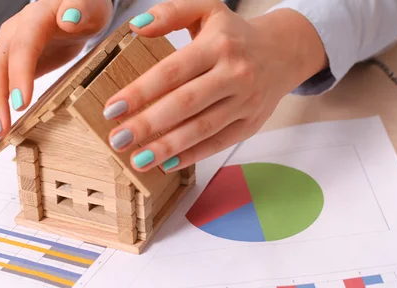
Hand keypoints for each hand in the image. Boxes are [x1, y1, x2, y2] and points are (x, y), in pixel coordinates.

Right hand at [0, 0, 112, 146]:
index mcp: (34, 19)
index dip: (20, 74)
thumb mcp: (89, 5)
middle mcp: (13, 34)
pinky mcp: (8, 68)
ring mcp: (7, 51)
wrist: (75, 11)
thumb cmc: (84, 9)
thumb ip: (81, 8)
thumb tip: (70, 17)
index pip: (23, 46)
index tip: (21, 103)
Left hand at [103, 0, 326, 171]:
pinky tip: (167, 164)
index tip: (112, 109)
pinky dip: (192, 156)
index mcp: (218, 45)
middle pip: (185, 104)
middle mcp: (234, 74)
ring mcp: (245, 102)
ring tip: (137, 160)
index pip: (172, 72)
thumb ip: (171, 13)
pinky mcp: (251, 124)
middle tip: (117, 140)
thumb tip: (136, 26)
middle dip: (148, 124)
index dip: (140, 92)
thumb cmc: (234, 35)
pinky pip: (218, 143)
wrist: (283, 52)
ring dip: (167, 147)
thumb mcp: (207, 11)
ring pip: (202, 129)